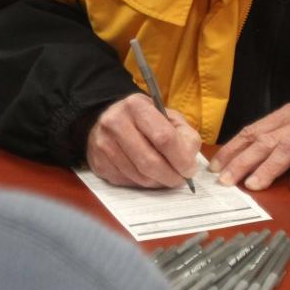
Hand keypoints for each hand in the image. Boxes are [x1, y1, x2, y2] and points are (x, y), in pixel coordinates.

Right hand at [85, 93, 200, 187]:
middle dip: (171, 176)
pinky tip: (147, 174)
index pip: (164, 137)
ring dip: (158, 182)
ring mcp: (103, 144)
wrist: (109, 120)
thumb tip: (188, 161)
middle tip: (180, 180)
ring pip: (139, 176)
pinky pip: (127, 182)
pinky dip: (143, 184)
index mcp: (136, 106)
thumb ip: (184, 135)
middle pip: (150, 161)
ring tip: (165, 176)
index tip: (190, 169)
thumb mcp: (167, 116)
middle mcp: (115, 123)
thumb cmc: (144, 120)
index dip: (181, 158)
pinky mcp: (98, 163)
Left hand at [209, 100, 289, 191]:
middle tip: (225, 181)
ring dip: (269, 168)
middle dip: (242, 161)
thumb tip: (246, 157)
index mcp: (286, 117)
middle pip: (265, 141)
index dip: (232, 150)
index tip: (215, 168)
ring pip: (289, 148)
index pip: (252, 132)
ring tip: (254, 185)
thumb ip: (277, 137)